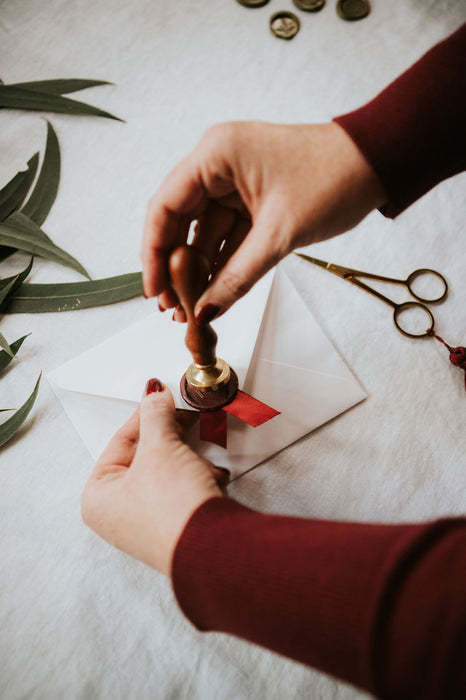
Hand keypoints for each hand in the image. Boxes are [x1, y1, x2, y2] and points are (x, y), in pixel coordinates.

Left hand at [81, 379, 227, 575]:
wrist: (213, 548)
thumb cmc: (173, 506)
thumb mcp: (161, 447)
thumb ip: (155, 414)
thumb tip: (154, 394)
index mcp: (97, 498)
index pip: (120, 442)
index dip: (145, 416)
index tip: (163, 398)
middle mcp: (116, 516)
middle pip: (143, 457)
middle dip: (171, 439)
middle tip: (185, 418)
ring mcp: (145, 525)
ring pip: (165, 473)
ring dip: (187, 460)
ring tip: (198, 458)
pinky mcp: (174, 529)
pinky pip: (180, 491)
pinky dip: (195, 480)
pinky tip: (209, 478)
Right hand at [141, 121, 385, 321]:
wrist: (377, 165)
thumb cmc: (334, 179)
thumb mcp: (279, 234)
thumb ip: (237, 276)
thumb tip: (205, 313)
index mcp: (215, 155)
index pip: (165, 207)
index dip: (153, 253)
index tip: (154, 291)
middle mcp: (217, 164)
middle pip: (180, 222)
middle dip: (176, 268)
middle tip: (173, 308)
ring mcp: (233, 182)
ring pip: (203, 233)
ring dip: (200, 271)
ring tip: (192, 310)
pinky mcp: (250, 199)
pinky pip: (227, 235)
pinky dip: (222, 263)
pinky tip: (214, 294)